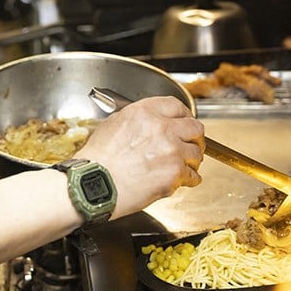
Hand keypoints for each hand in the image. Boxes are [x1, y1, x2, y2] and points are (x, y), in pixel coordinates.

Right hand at [76, 96, 203, 217]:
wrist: (94, 183)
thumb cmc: (97, 159)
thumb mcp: (113, 124)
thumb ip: (138, 120)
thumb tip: (151, 123)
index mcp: (145, 111)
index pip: (177, 106)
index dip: (185, 116)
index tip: (186, 122)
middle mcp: (162, 127)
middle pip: (195, 128)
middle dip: (195, 138)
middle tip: (191, 145)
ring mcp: (171, 150)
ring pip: (197, 153)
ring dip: (192, 161)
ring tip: (184, 166)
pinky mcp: (175, 173)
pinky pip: (193, 175)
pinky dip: (189, 179)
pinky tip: (182, 180)